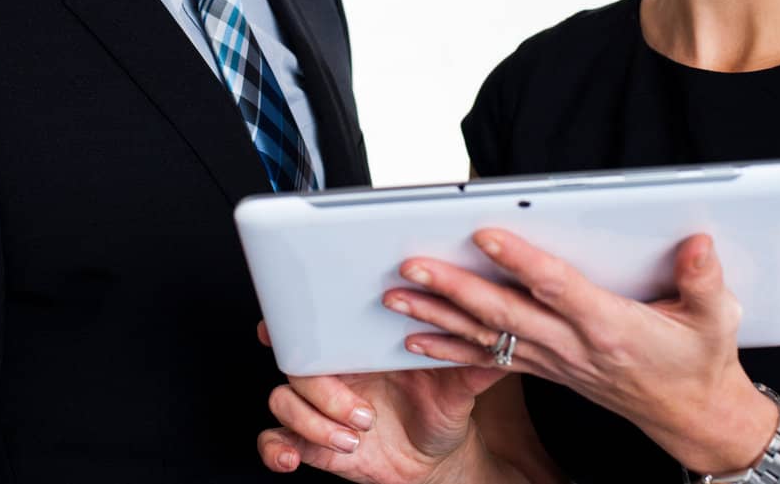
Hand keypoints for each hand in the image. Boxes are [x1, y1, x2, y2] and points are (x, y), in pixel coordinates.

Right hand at [255, 320, 506, 481]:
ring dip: (314, 420)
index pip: (316, 323)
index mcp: (358, 345)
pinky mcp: (311, 441)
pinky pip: (274, 440)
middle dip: (317, 386)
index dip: (289, 320)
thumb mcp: (460, 385)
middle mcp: (333, 371)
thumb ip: (473, 360)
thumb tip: (504, 336)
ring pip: (284, 401)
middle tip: (358, 408)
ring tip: (355, 435)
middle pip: (296, 363)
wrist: (436, 458)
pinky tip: (292, 459)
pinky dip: (276, 449)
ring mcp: (318, 406)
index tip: (276, 324)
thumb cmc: (442, 408)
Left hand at [382, 233, 778, 475]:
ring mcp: (555, 360)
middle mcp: (574, 345)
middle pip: (504, 313)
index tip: (484, 234)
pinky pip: (487, 359)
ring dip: (436, 317)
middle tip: (411, 265)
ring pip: (486, 336)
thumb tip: (698, 242)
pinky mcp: (545, 368)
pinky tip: (412, 340)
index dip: (520, 260)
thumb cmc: (700, 360)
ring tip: (395, 297)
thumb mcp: (715, 320)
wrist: (691, 415)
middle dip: (453, 288)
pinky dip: (448, 348)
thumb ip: (704, 280)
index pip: (556, 287)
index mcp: (611, 326)